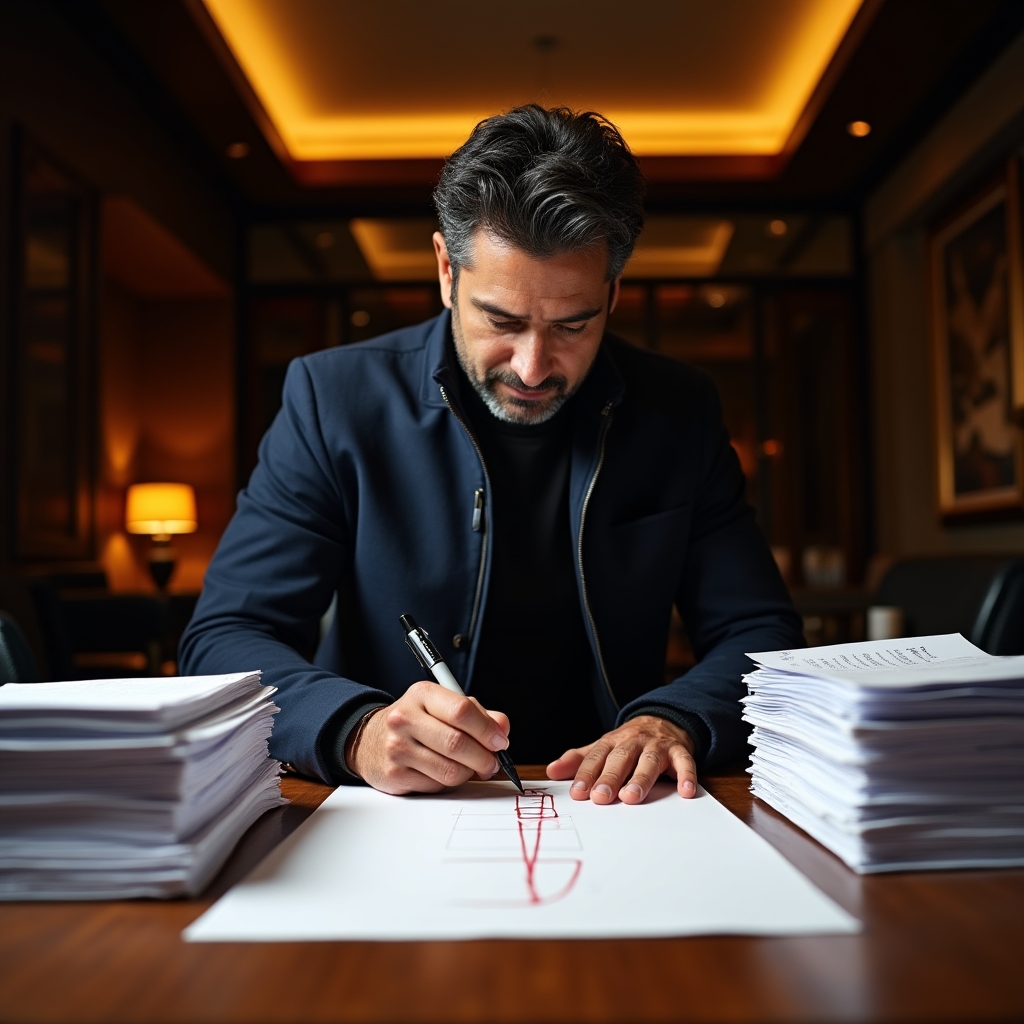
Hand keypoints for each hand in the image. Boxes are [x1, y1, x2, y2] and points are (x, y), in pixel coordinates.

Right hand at [347, 681, 510, 794]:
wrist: (369, 740)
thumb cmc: (416, 721)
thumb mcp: (442, 706)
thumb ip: (477, 714)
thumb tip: (502, 729)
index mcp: (422, 694)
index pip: (462, 711)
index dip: (488, 729)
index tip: (500, 741)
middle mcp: (405, 718)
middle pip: (458, 743)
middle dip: (484, 758)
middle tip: (492, 762)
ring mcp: (397, 748)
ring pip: (450, 770)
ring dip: (468, 773)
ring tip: (469, 767)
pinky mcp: (395, 775)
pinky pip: (437, 786)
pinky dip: (449, 782)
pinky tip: (443, 771)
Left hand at [546, 715, 696, 803]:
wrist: (664, 720)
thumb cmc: (629, 742)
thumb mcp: (603, 747)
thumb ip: (579, 760)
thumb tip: (551, 771)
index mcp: (612, 742)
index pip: (596, 757)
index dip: (586, 774)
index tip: (578, 792)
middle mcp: (634, 742)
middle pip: (620, 758)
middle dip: (610, 777)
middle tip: (600, 798)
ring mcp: (657, 746)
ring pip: (649, 761)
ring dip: (641, 778)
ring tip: (632, 797)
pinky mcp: (679, 751)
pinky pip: (684, 762)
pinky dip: (686, 775)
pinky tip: (685, 791)